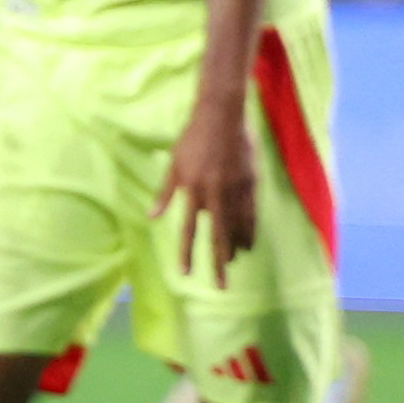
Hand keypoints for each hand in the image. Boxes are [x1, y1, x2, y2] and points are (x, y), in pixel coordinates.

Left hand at [152, 104, 257, 287]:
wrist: (221, 115)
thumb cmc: (192, 138)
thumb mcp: (174, 164)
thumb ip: (165, 193)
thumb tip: (152, 216)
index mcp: (192, 189)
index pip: (189, 230)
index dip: (187, 254)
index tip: (186, 275)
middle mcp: (214, 193)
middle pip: (218, 236)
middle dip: (218, 263)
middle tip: (222, 286)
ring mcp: (235, 189)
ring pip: (237, 227)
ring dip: (235, 248)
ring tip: (233, 264)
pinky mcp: (251, 183)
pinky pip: (251, 214)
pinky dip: (250, 231)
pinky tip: (249, 244)